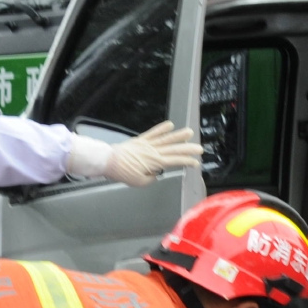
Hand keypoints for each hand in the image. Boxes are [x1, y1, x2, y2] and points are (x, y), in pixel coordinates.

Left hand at [70, 121, 206, 187]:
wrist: (108, 160)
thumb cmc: (123, 173)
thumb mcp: (139, 182)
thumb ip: (150, 178)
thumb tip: (154, 174)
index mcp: (155, 162)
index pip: (175, 161)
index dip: (186, 161)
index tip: (195, 162)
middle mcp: (153, 151)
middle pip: (174, 149)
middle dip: (188, 149)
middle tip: (199, 148)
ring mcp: (147, 144)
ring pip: (166, 139)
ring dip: (179, 136)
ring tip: (189, 132)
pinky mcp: (141, 140)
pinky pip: (153, 133)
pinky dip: (161, 128)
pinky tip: (170, 124)